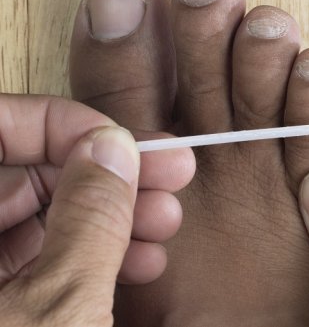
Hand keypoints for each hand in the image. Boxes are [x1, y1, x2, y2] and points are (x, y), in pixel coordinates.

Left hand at [0, 94, 193, 325]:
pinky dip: (93, 258)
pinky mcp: (3, 310)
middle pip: (23, 175)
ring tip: (167, 223)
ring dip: (111, 217)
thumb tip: (113, 149)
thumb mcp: (60, 307)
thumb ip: (90, 220)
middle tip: (168, 174)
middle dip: (103, 174)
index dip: (60, 124)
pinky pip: (41, 263)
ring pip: (39, 220)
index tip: (120, 140)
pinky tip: (144, 262)